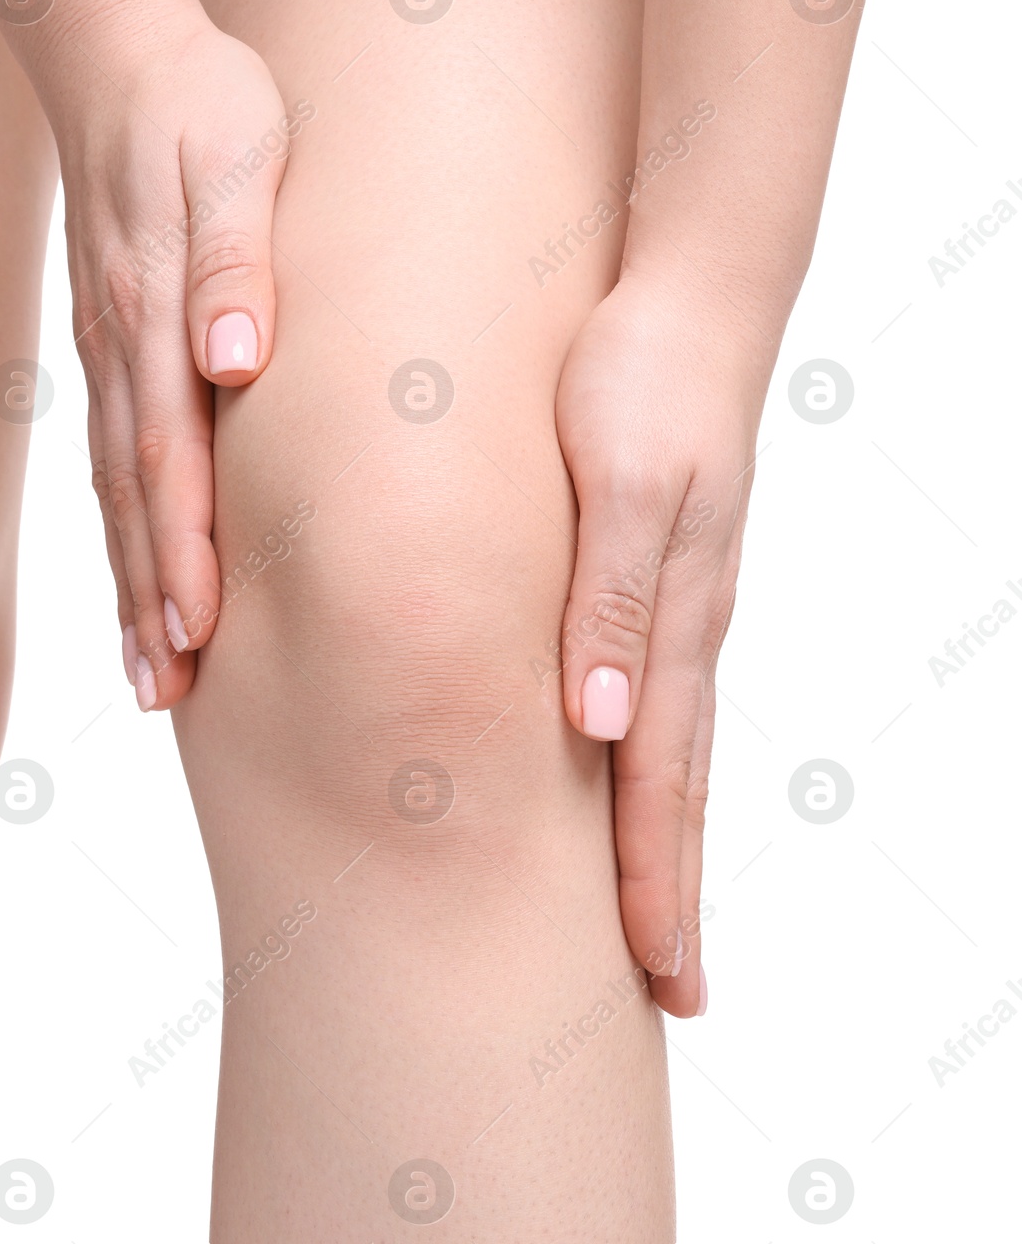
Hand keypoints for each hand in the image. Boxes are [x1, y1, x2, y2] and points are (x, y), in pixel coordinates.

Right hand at [58, 20, 295, 710]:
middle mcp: (122, 351)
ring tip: (151, 672)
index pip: (169, 455)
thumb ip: (233, 261)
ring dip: (130, 585)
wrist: (120, 60)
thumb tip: (235, 362)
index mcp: (155, 314)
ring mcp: (106, 357)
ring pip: (115, 493)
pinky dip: (121, 533)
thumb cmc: (201, 104)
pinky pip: (110, 461)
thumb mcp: (237, 157)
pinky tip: (135, 579)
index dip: (183, 548)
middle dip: (153, 599)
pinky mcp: (108, 352)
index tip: (198, 631)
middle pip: (134, 498)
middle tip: (168, 691)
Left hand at [554, 270, 772, 1018]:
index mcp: (666, 624)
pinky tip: (622, 774)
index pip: (659, 785)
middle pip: (673, 788)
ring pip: (665, 750)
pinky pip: (650, 692)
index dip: (652, 884)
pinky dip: (643, 762)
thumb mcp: (618, 485)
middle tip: (672, 989)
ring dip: (657, 838)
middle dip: (667, 890)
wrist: (685, 294)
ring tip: (648, 910)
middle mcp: (675, 632)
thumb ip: (606, 602)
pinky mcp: (652, 573)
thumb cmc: (643, 379)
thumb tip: (597, 727)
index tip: (657, 978)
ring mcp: (670, 607)